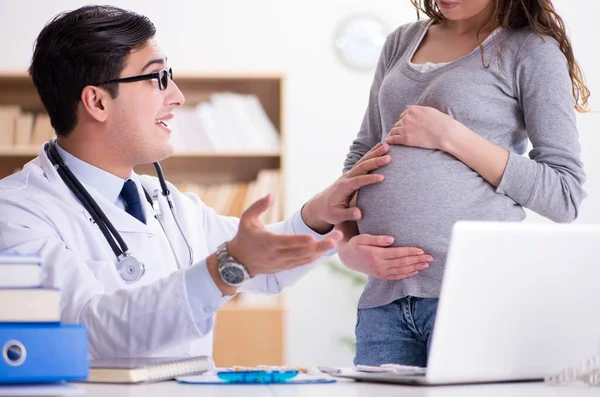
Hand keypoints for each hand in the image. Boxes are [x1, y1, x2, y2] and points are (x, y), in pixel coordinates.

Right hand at [228, 194, 342, 276]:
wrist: (237, 263)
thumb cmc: (243, 237)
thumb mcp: (246, 219)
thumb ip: (258, 206)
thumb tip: (271, 195)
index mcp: (268, 242)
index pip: (287, 242)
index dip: (300, 240)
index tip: (314, 237)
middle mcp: (277, 255)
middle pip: (301, 252)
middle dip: (320, 246)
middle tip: (336, 237)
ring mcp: (282, 263)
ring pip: (304, 259)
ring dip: (321, 252)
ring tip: (335, 242)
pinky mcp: (284, 268)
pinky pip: (302, 263)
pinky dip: (314, 257)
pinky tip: (325, 250)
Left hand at [302, 143, 390, 232]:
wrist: (320, 205)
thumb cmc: (329, 212)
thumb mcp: (336, 216)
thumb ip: (348, 214)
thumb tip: (359, 214)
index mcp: (343, 188)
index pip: (357, 181)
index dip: (369, 179)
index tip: (382, 177)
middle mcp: (346, 178)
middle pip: (361, 167)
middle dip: (375, 161)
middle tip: (389, 157)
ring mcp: (348, 175)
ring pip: (362, 162)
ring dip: (374, 154)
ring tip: (387, 146)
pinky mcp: (351, 174)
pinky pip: (362, 162)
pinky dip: (371, 154)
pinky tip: (379, 147)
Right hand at [338, 234, 432, 279]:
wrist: (347, 258)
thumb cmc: (356, 245)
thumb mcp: (363, 238)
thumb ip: (377, 239)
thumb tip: (391, 239)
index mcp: (376, 254)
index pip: (397, 253)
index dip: (410, 252)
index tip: (421, 250)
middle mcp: (380, 265)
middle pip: (402, 263)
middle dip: (417, 260)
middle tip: (430, 257)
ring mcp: (380, 272)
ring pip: (401, 271)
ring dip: (415, 267)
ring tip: (426, 264)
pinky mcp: (381, 276)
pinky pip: (396, 276)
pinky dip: (407, 274)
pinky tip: (415, 271)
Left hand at [386, 105, 460, 150]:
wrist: (445, 133)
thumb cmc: (441, 122)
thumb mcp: (429, 110)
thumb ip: (417, 109)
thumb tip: (408, 107)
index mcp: (413, 110)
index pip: (403, 115)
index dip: (403, 121)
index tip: (404, 125)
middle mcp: (407, 118)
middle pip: (398, 123)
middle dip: (399, 127)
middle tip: (398, 132)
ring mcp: (405, 128)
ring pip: (394, 130)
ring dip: (393, 133)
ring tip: (391, 137)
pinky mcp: (406, 139)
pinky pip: (393, 139)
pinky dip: (390, 140)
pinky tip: (388, 141)